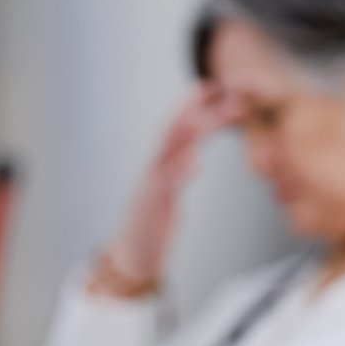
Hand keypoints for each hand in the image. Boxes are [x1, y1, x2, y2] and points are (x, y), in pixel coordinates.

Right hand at [91, 85, 243, 296]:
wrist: (130, 259)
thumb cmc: (151, 227)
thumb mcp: (167, 194)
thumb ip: (177, 171)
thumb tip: (190, 155)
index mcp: (160, 166)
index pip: (177, 129)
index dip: (193, 106)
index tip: (212, 86)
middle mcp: (153, 170)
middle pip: (172, 132)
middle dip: (192, 108)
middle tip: (214, 89)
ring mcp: (150, 187)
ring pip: (167, 153)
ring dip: (187, 133)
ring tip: (206, 117)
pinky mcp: (150, 207)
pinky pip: (164, 186)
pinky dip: (179, 172)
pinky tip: (194, 163)